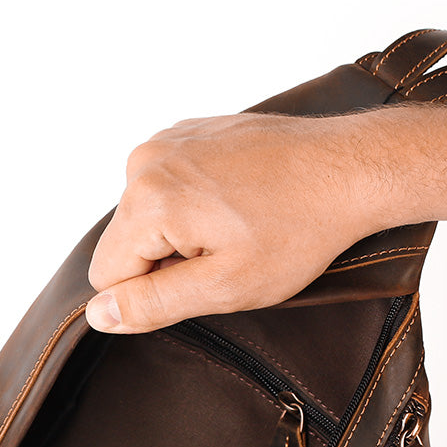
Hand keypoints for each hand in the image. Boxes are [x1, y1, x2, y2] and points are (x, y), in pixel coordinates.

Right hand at [85, 113, 380, 332]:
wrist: (348, 169)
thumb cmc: (296, 231)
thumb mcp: (223, 287)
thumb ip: (152, 304)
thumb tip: (98, 315)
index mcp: (148, 199)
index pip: (108, 275)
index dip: (153, 293)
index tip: (205, 278)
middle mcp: (146, 160)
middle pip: (127, 243)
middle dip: (169, 260)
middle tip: (228, 254)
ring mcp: (168, 139)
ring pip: (148, 218)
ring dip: (184, 234)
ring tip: (238, 227)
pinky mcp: (190, 132)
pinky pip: (169, 188)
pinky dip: (197, 204)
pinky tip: (240, 204)